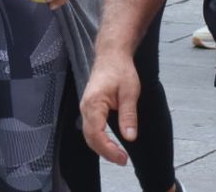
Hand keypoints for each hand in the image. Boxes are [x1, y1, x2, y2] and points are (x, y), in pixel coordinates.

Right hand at [80, 46, 140, 165]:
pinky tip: (110, 144)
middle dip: (105, 152)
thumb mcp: (130, 92)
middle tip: (123, 160)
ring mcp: (85, 108)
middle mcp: (85, 107)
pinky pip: (90, 128)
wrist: (111, 54)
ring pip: (89, 135)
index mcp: (94, 103)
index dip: (108, 150)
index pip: (96, 134)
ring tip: (118, 155)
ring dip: (102, 147)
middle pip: (90, 138)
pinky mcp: (89, 108)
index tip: (122, 158)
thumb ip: (129, 115)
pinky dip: (99, 140)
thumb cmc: (120, 69)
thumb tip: (130, 137)